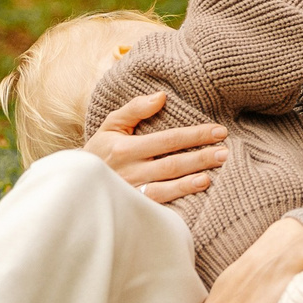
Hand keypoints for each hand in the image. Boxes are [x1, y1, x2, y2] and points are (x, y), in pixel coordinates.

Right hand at [84, 91, 226, 203]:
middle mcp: (130, 169)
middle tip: (225, 150)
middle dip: (201, 155)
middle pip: (173, 161)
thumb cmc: (99, 152)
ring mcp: (133, 190)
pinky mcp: (135, 206)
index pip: (168, 139)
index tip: (218, 130)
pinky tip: (200, 187)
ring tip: (215, 169)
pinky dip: (181, 193)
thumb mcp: (110, 125)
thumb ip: (134, 109)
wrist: (77, 185)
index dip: (195, 134)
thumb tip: (161, 96)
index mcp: (125, 147)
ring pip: (169, 183)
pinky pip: (161, 200)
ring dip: (194, 176)